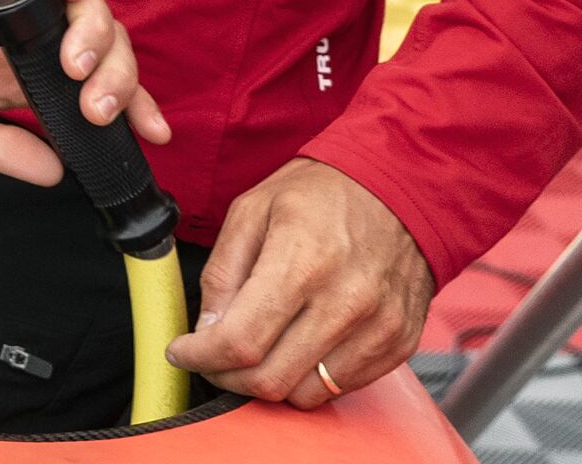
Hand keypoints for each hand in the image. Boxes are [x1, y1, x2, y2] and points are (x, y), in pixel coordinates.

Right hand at [0, 0, 169, 185]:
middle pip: (105, 42)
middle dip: (119, 77)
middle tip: (98, 108)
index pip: (98, 82)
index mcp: (27, 72)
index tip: (154, 134)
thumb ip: (5, 151)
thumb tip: (58, 173)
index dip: (134, 103)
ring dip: (94, 31)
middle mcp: (31, 31)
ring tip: (76, 66)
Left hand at [166, 158, 431, 405]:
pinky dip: (309, 378)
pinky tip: (297, 345)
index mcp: (303, 261)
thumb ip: (223, 271)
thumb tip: (207, 329)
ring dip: (269, 382)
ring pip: (305, 394)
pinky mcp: (398, 344)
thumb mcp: (252, 209)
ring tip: (257, 349)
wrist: (399, 188)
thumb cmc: (320, 194)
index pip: (241, 340)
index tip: (182, 352)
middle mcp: (347, 301)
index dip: (201, 356)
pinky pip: (341, 389)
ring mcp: (379, 328)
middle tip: (213, 357)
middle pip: (270, 379)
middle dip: (227, 377)